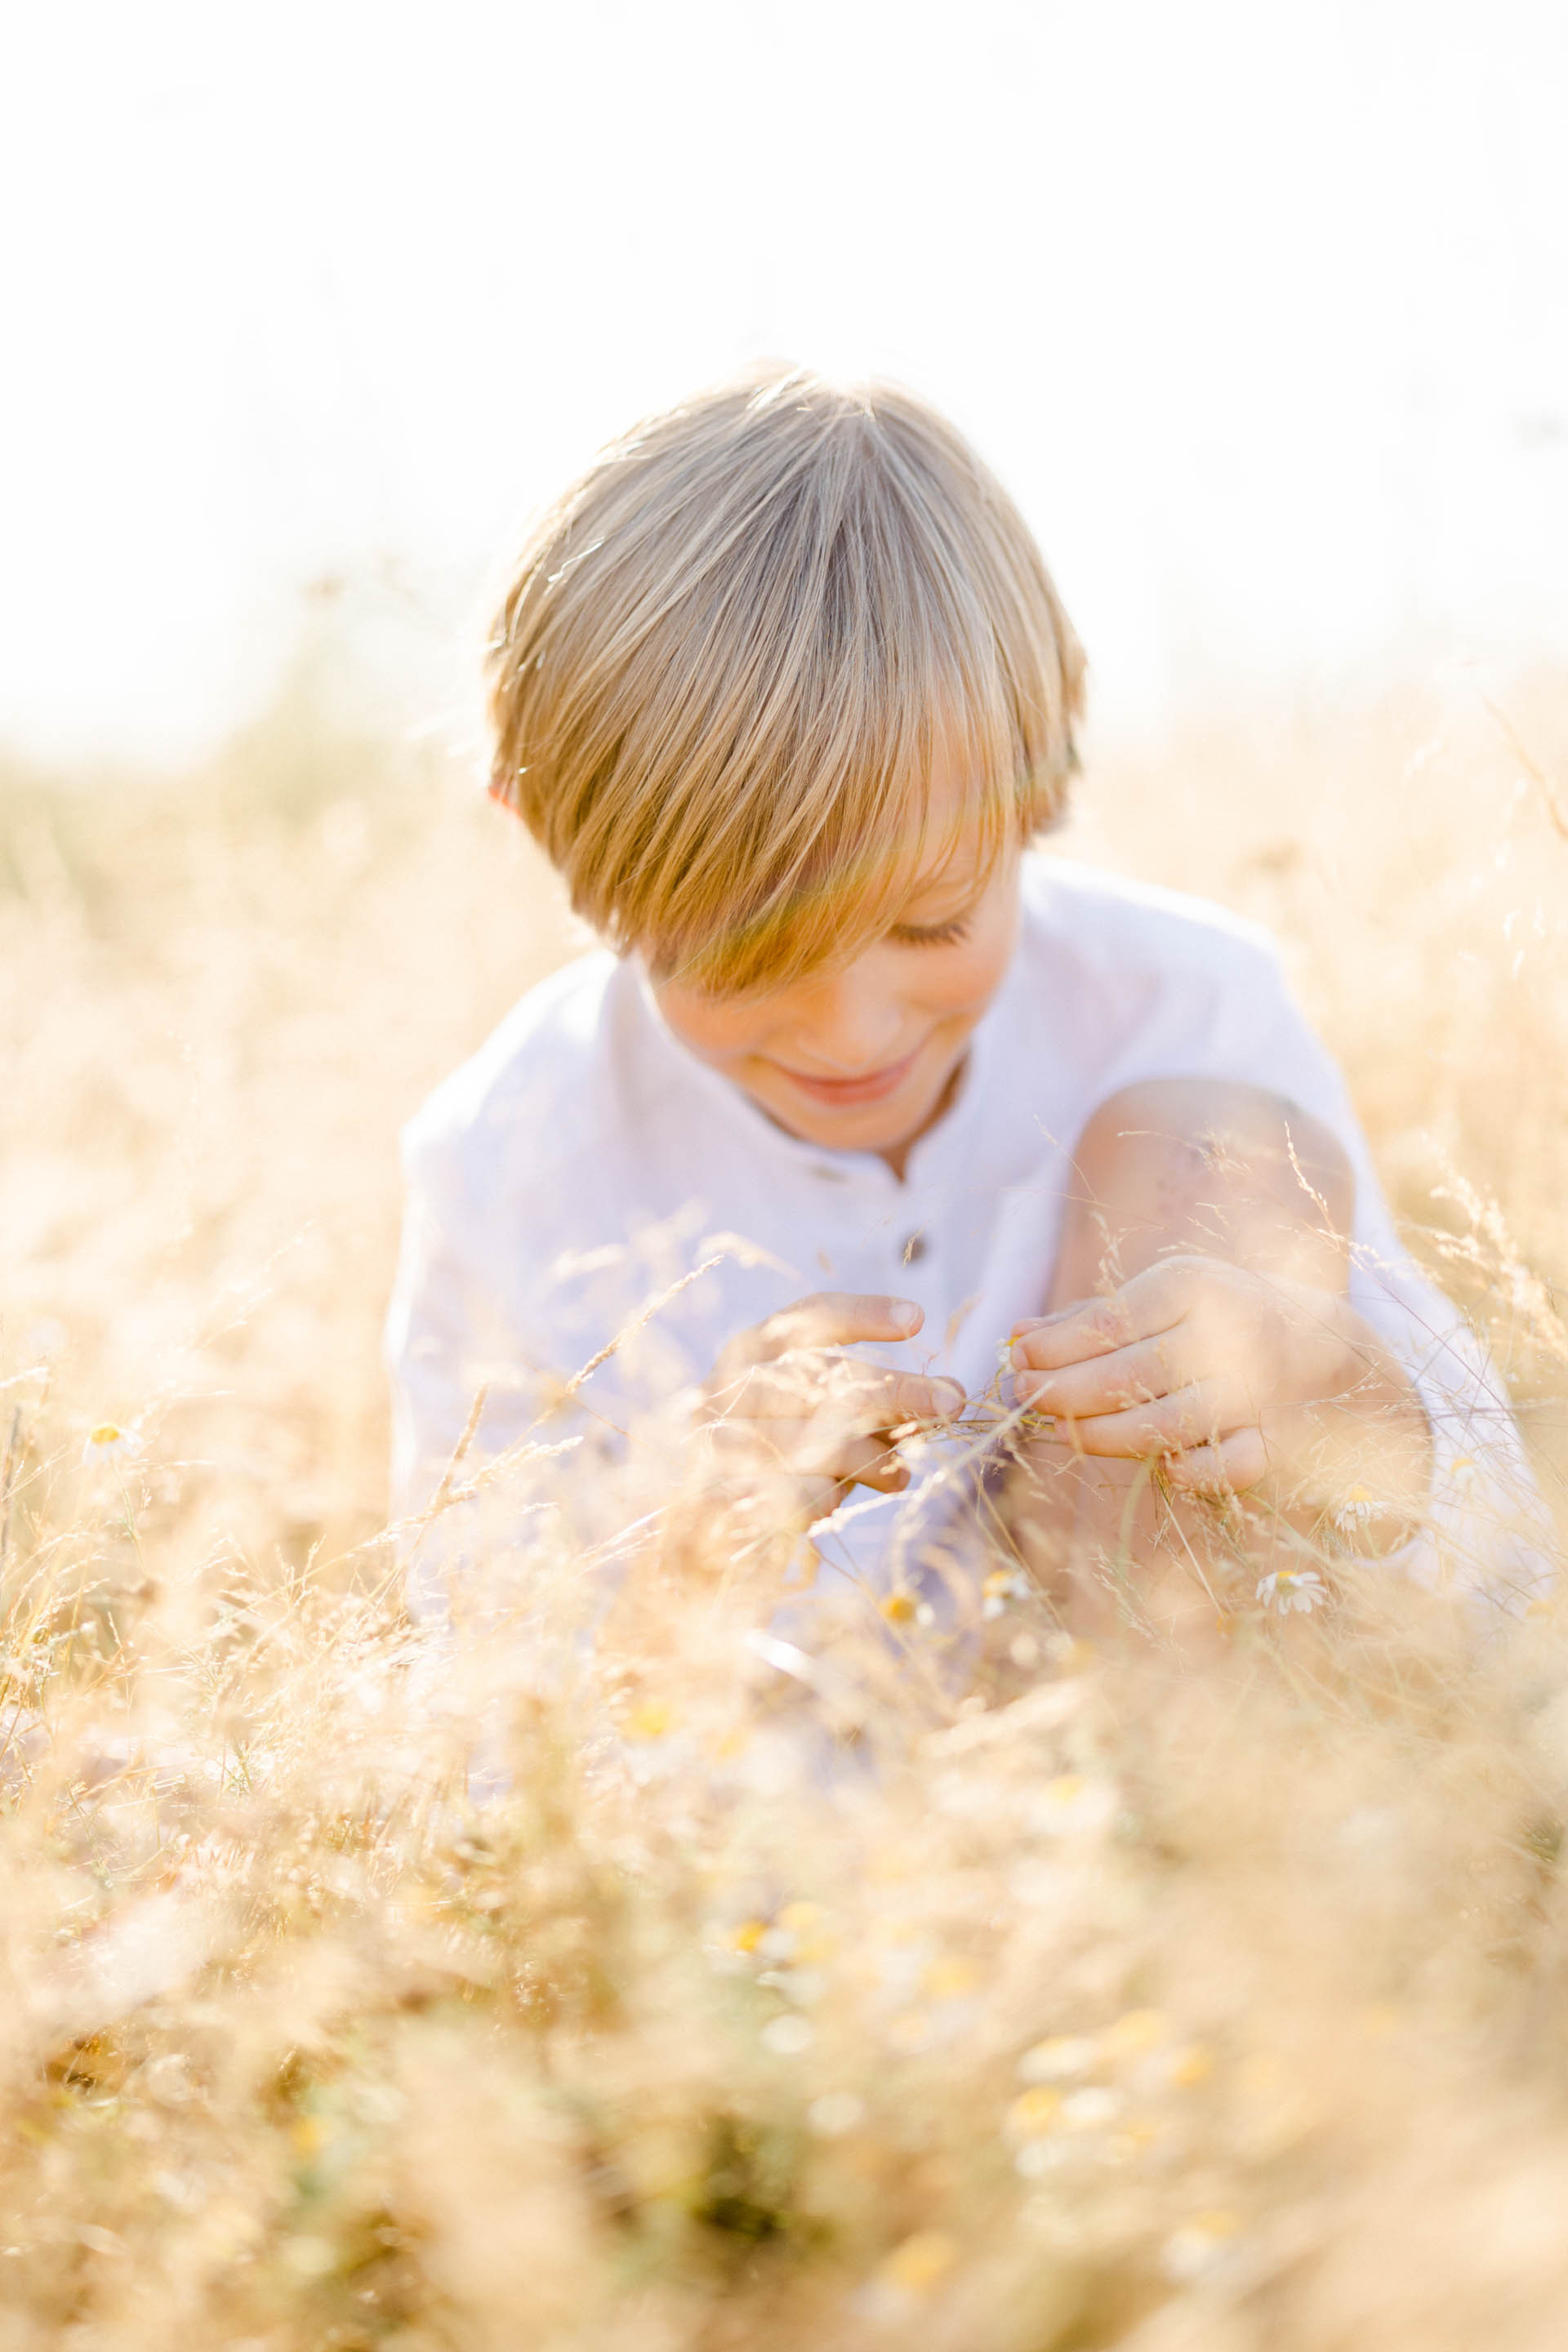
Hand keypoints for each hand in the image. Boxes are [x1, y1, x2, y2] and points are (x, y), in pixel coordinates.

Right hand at [695, 1292, 965, 1533]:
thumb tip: (950, 1390)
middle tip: (951, 1402)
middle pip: (824, 1377)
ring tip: (902, 1475)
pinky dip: (824, 1498)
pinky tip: (836, 1503)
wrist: (702, 1535)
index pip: (807, 1319)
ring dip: (871, 1458)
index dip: (862, 1314)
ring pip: (816, 1440)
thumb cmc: (779, 1460)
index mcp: (751, 1351)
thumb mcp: (826, 1419)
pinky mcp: (717, 1497)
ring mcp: (718, 1441)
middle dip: (896, 1389)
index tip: (918, 1319)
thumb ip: (876, 1401)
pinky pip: (792, 1495)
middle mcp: (728, 1386)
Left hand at [1010, 1255, 1429, 1520]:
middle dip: (1064, 1392)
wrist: (1319, 1342)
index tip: (1018, 1362)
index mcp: (1193, 1286)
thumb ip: (1087, 1317)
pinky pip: (1227, 1467)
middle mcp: (1225, 1335)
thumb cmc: (1214, 1315)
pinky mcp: (1272, 1439)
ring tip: (1064, 1432)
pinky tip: (1161, 1467)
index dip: (1055, 1347)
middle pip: (1128, 1374)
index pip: (1109, 1321)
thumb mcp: (1158, 1296)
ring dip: (1103, 1435)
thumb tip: (1017, 1337)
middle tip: (1025, 1399)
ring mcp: (1252, 1392)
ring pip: (1164, 1425)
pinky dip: (1191, 1472)